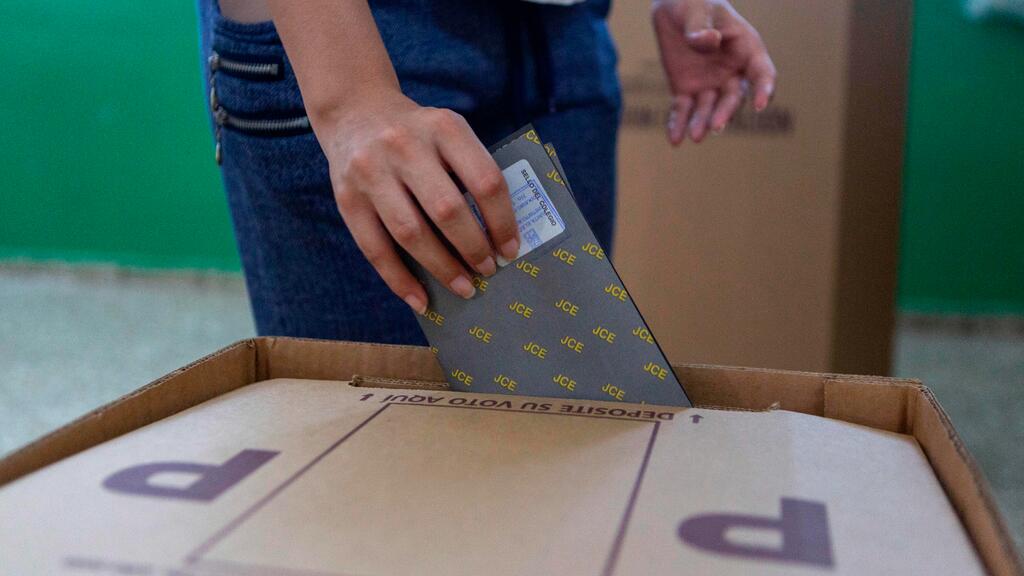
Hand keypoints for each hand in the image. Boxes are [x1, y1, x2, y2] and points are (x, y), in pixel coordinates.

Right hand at [320, 93, 519, 313]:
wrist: (354, 112)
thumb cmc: (417, 134)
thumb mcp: (448, 133)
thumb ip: (471, 170)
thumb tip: (499, 237)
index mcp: (443, 127)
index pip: (484, 180)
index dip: (502, 221)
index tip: (510, 249)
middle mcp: (405, 146)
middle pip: (447, 210)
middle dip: (473, 248)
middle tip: (487, 270)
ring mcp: (371, 172)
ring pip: (411, 233)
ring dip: (442, 267)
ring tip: (464, 287)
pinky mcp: (347, 198)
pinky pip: (375, 249)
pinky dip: (400, 280)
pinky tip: (421, 300)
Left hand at [652, 0, 776, 143]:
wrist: (671, 9)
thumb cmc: (693, 3)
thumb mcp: (697, 9)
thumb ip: (701, 26)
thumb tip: (708, 42)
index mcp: (745, 48)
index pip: (762, 73)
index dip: (764, 89)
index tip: (762, 105)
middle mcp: (732, 71)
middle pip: (733, 97)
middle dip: (726, 112)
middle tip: (717, 126)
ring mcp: (710, 84)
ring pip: (709, 108)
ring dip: (703, 122)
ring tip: (695, 136)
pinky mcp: (687, 91)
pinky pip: (684, 111)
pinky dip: (678, 124)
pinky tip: (674, 139)